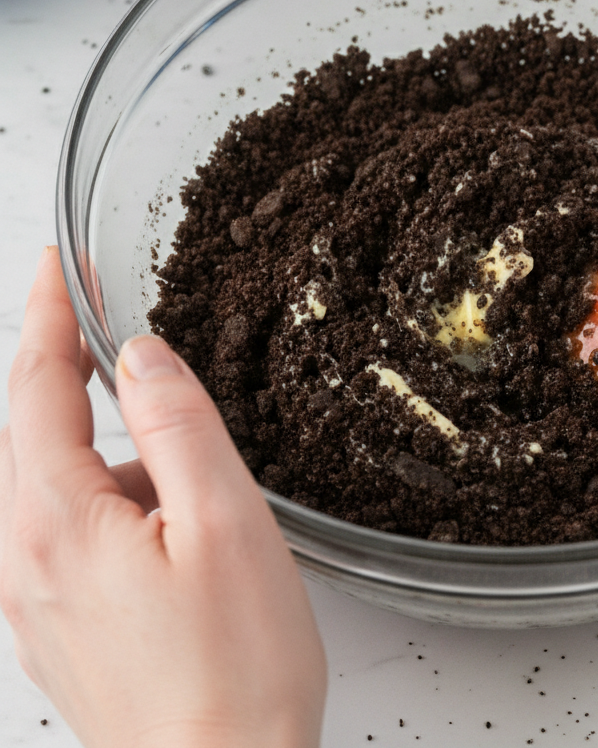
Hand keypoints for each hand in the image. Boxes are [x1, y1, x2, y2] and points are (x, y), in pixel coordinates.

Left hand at [0, 248, 325, 747]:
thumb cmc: (233, 672)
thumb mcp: (224, 523)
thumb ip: (178, 425)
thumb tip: (143, 357)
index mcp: (56, 525)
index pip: (34, 388)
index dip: (47, 316)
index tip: (57, 265)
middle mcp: (24, 562)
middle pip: (25, 431)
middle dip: (60, 364)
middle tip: (97, 313)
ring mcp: (35, 599)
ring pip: (48, 481)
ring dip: (93, 434)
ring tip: (175, 447)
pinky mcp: (60, 625)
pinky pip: (64, 528)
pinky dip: (103, 489)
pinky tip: (165, 512)